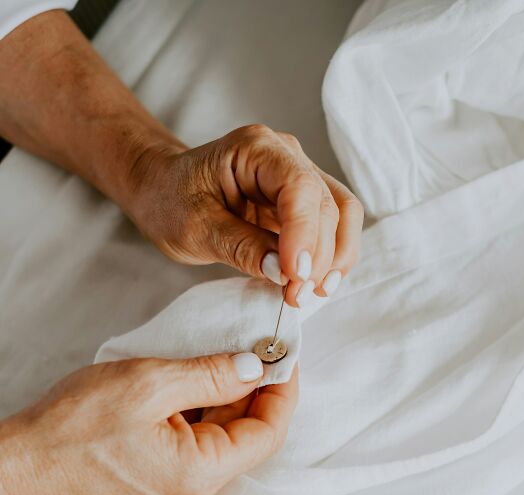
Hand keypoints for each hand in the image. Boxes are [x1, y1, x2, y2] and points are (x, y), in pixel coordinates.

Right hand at [0, 354, 297, 494]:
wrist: (26, 460)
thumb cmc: (76, 424)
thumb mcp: (150, 383)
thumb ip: (211, 375)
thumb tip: (255, 366)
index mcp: (200, 474)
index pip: (267, 434)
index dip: (283, 391)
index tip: (285, 352)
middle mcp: (197, 492)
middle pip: (249, 438)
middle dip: (259, 390)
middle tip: (260, 344)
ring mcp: (181, 492)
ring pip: (225, 438)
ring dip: (232, 397)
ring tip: (231, 354)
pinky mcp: (164, 483)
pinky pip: (201, 444)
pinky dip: (207, 410)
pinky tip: (203, 379)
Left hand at [125, 124, 363, 306]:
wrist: (163, 190)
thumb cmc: (171, 201)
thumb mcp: (195, 229)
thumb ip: (240, 247)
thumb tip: (284, 273)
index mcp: (255, 149)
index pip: (299, 187)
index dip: (304, 234)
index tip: (294, 276)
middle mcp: (286, 156)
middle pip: (327, 204)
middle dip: (318, 256)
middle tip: (295, 296)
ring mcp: (299, 178)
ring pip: (342, 214)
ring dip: (335, 258)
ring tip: (312, 293)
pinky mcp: (303, 204)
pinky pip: (333, 228)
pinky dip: (331, 258)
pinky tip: (315, 284)